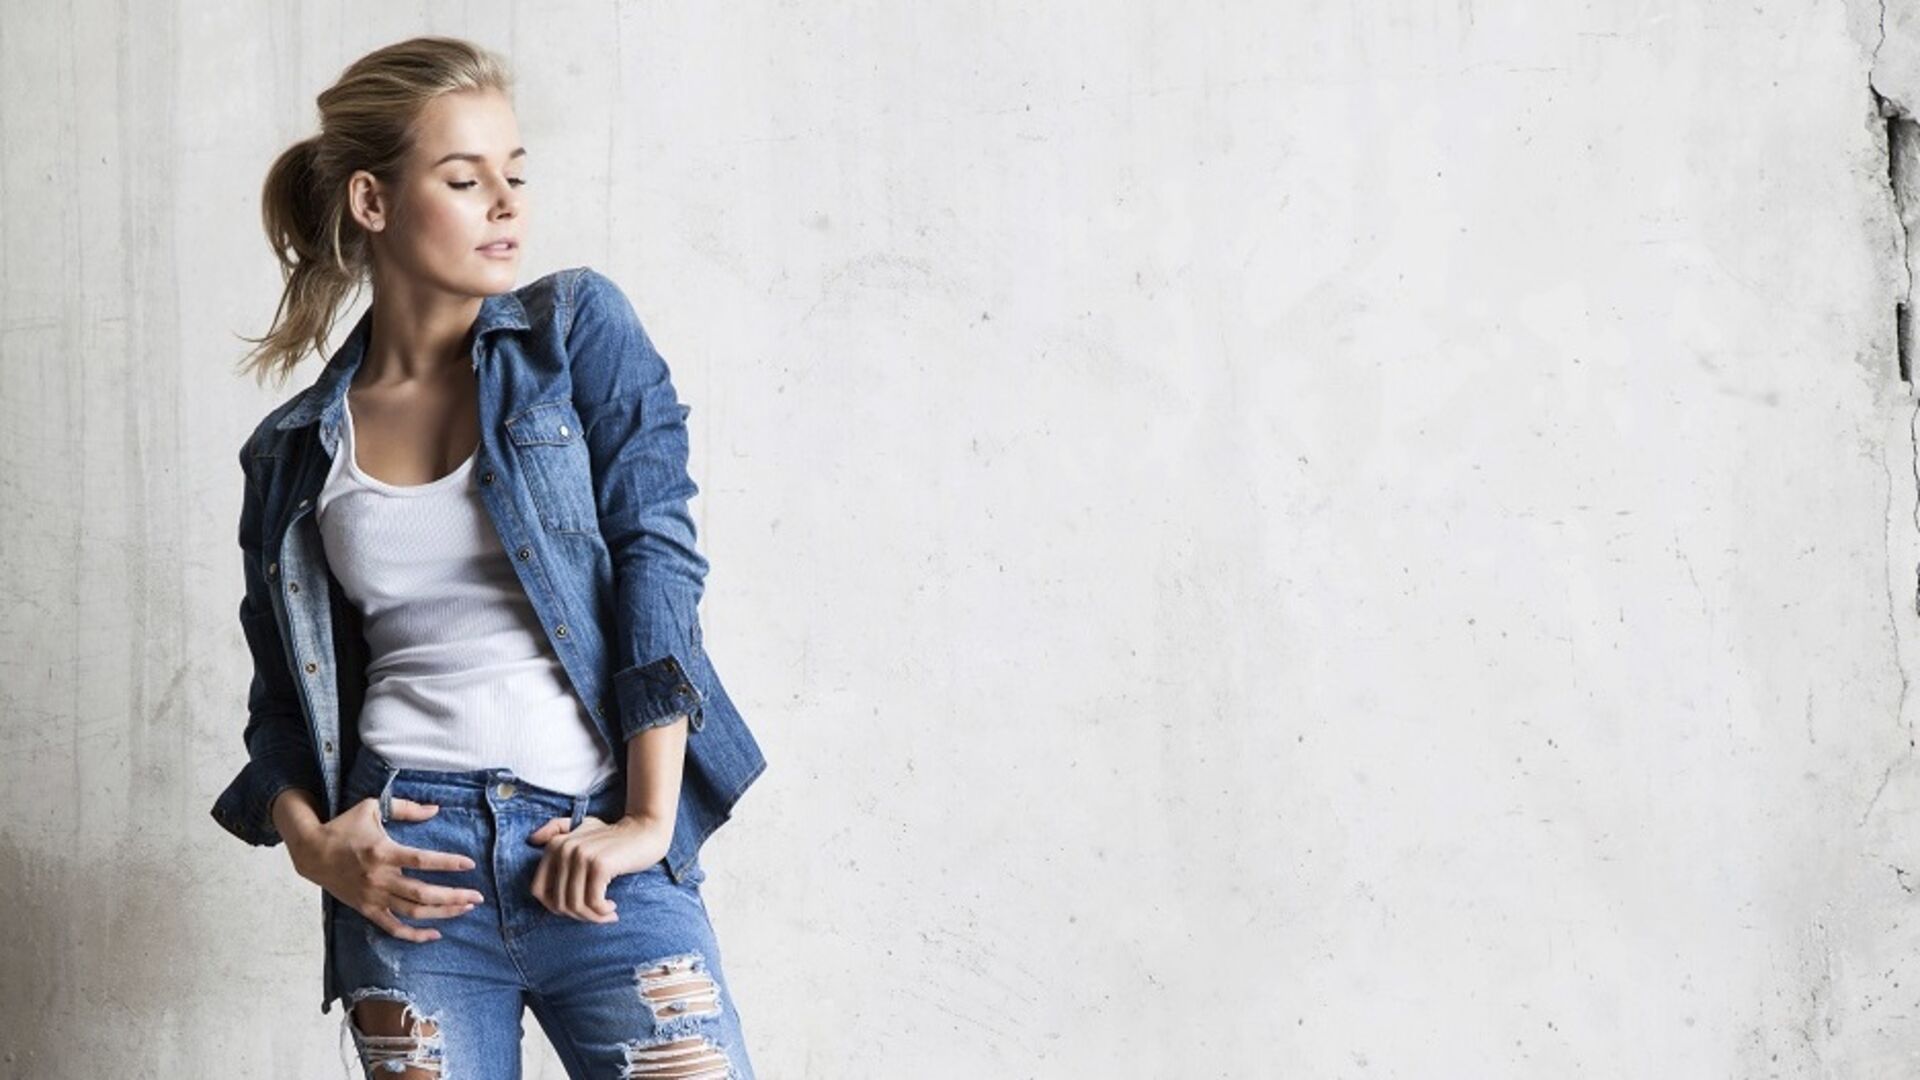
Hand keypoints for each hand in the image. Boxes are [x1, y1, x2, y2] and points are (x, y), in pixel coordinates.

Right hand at [288, 795, 485, 942]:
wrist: (311, 852)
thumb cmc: (344, 826)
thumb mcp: (372, 807)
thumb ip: (406, 808)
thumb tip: (436, 809)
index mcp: (383, 852)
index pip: (422, 860)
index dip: (447, 863)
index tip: (469, 865)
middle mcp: (379, 877)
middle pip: (422, 893)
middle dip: (453, 897)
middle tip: (477, 897)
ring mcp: (373, 896)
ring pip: (412, 912)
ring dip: (441, 913)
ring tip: (464, 909)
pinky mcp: (366, 909)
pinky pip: (392, 927)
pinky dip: (414, 935)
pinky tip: (435, 934)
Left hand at [527, 813, 671, 922]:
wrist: (645, 829)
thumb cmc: (613, 835)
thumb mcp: (583, 828)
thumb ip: (557, 829)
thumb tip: (532, 839)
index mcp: (554, 846)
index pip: (538, 890)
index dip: (555, 906)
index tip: (577, 908)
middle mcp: (564, 850)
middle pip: (558, 903)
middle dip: (579, 916)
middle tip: (598, 915)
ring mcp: (581, 857)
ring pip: (575, 905)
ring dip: (593, 917)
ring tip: (607, 913)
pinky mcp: (600, 865)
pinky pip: (593, 902)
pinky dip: (603, 911)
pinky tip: (613, 907)